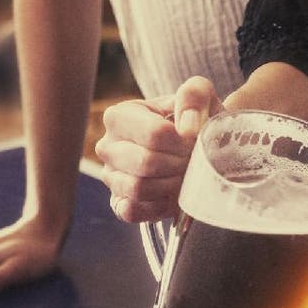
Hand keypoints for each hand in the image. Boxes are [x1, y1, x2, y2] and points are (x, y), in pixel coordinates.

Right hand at [94, 76, 223, 222]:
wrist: (193, 150)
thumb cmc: (192, 121)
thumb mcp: (200, 97)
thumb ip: (194, 95)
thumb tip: (187, 128)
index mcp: (119, 116)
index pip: (154, 134)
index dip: (182, 142)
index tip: (194, 141)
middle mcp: (107, 146)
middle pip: (146, 162)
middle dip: (179, 165)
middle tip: (193, 161)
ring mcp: (110, 177)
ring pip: (138, 188)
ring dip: (171, 185)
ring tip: (185, 176)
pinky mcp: (118, 204)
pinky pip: (132, 211)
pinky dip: (158, 206)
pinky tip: (172, 195)